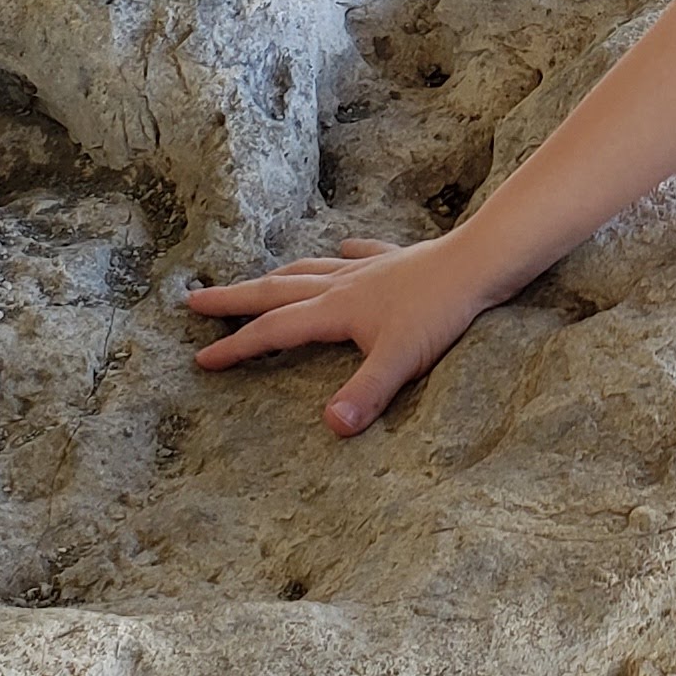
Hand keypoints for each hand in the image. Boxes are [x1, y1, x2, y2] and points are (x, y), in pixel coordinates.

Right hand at [177, 235, 508, 435]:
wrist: (479, 263)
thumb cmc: (442, 311)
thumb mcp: (402, 360)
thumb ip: (366, 393)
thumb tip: (332, 426)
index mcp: (336, 310)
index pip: (274, 331)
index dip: (237, 346)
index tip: (202, 358)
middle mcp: (344, 285)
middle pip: (276, 291)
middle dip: (234, 299)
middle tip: (195, 298)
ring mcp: (370, 270)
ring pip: (310, 271)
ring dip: (278, 278)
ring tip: (259, 280)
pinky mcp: (398, 262)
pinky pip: (362, 255)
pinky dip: (345, 255)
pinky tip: (344, 250)